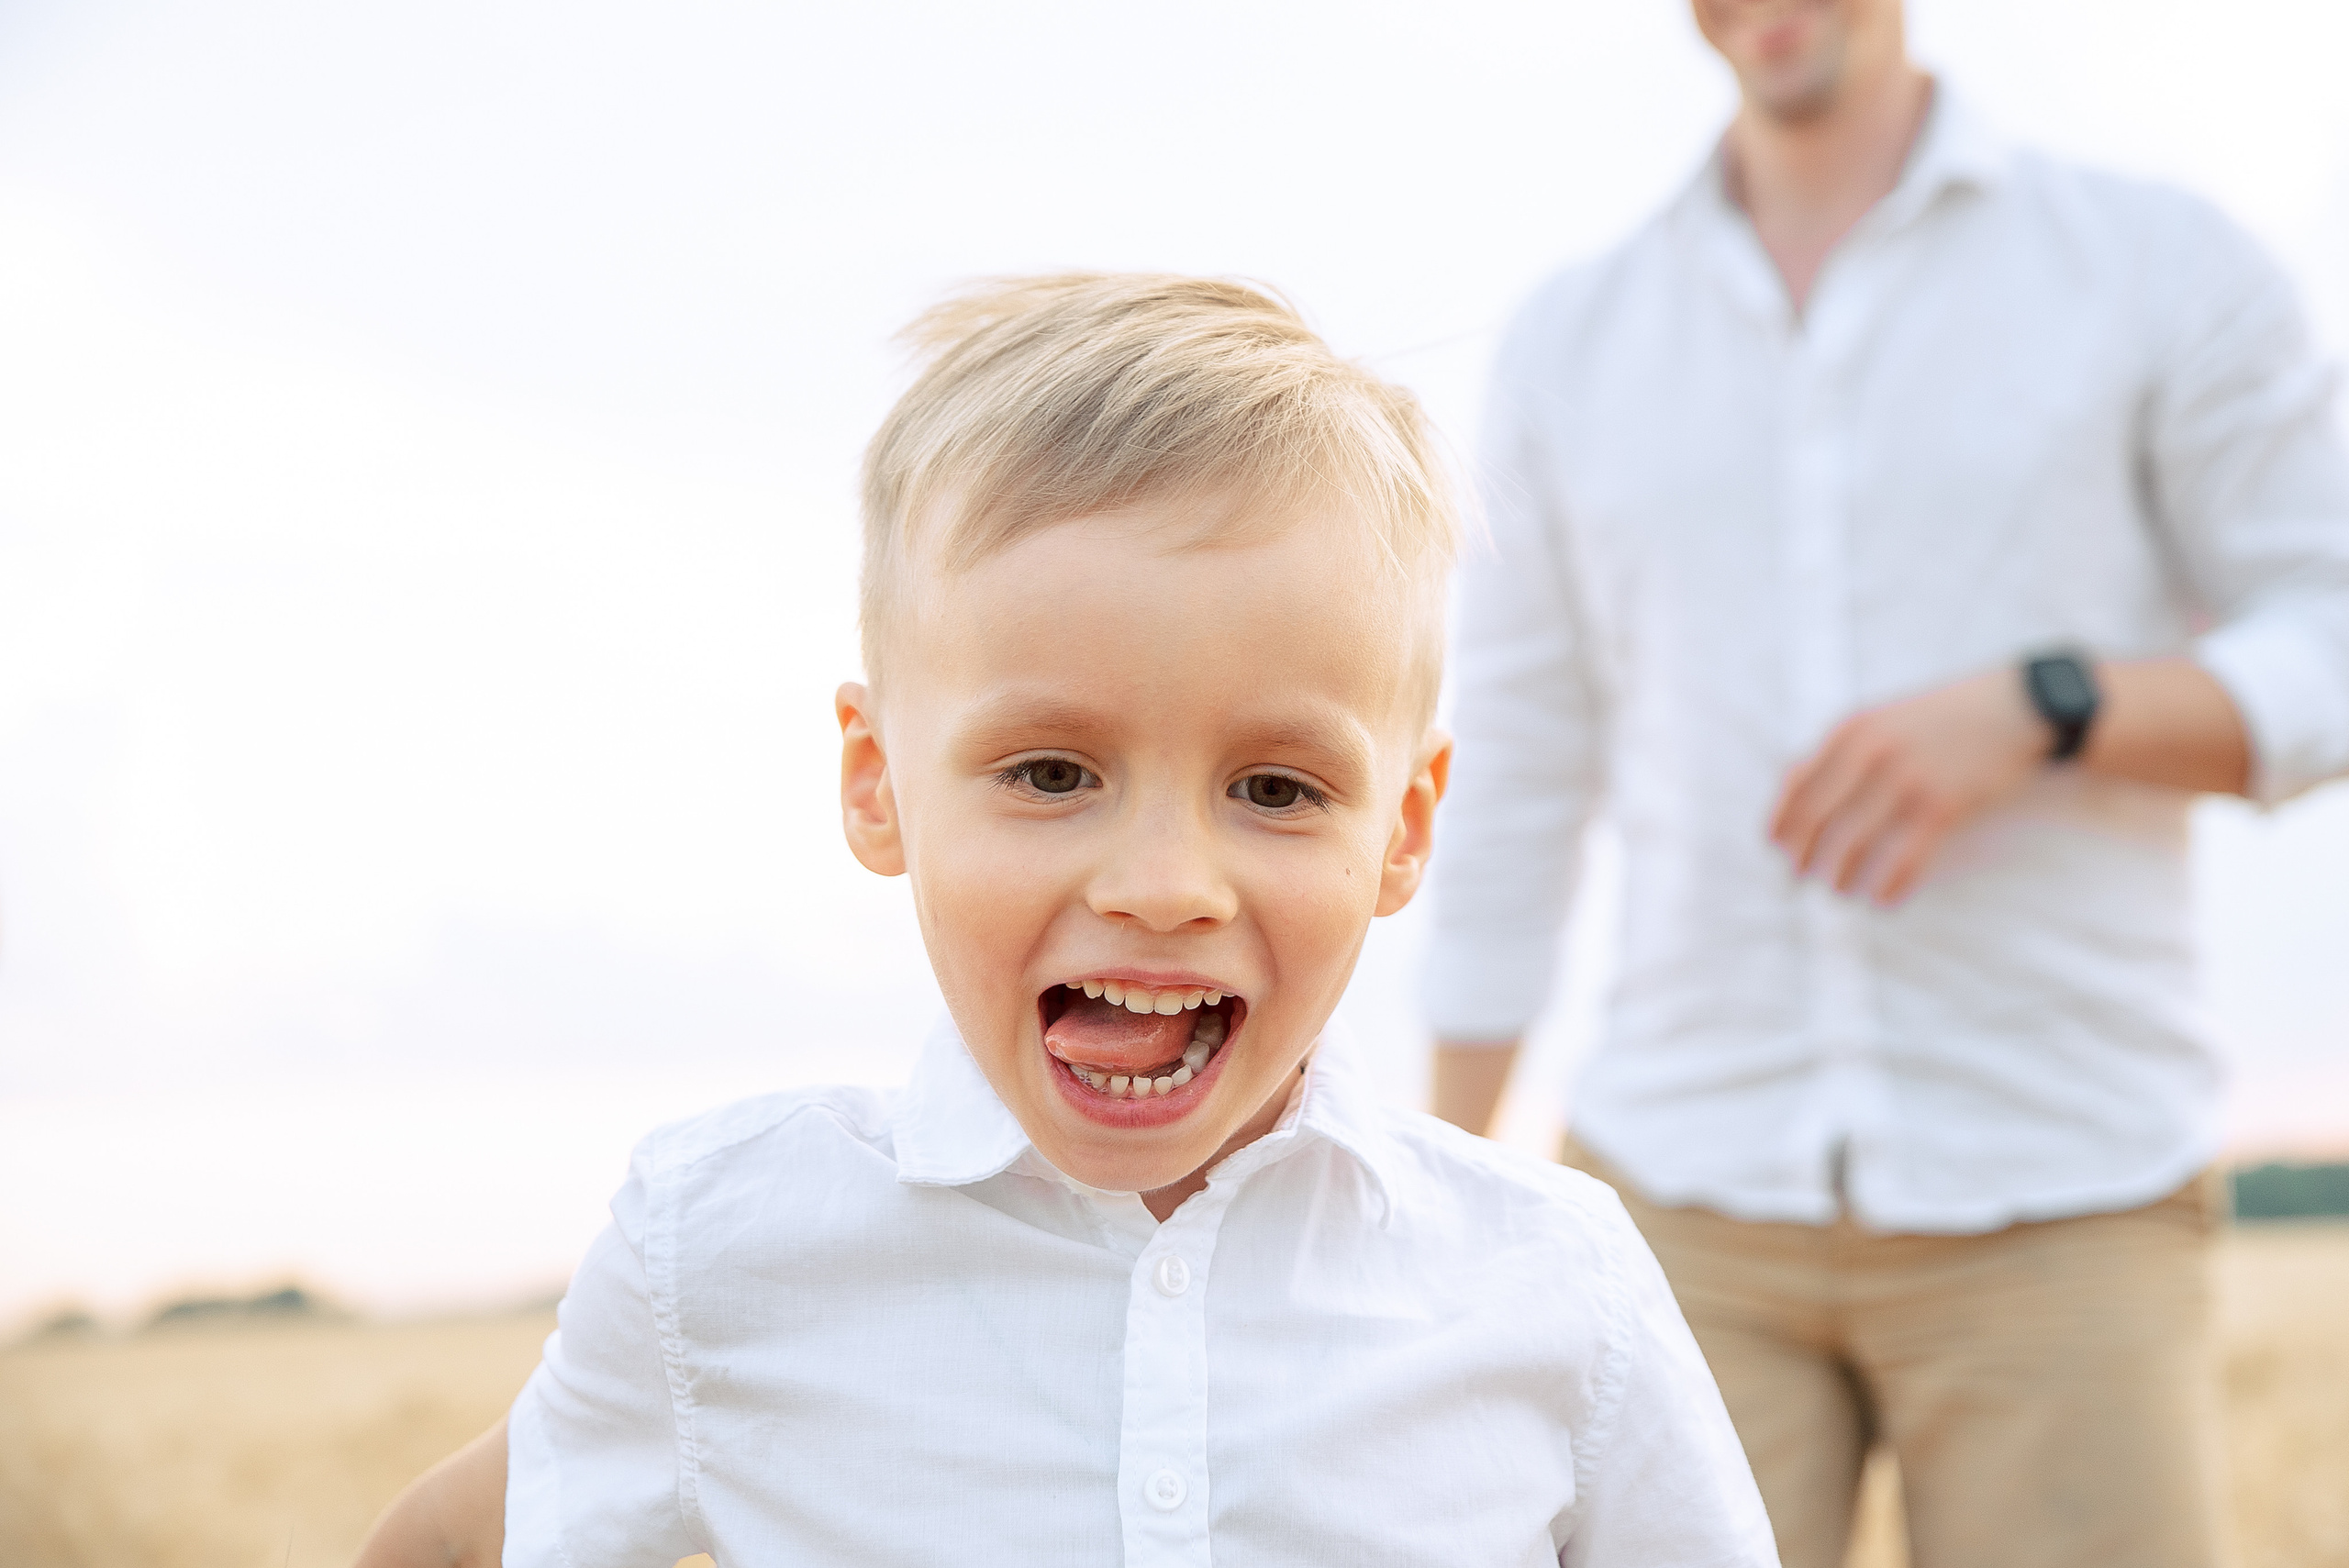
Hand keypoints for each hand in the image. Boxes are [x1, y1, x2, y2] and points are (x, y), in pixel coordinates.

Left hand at [1769, 668, 2048, 904]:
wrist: (2018, 706)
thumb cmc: (1948, 716)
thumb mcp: (1887, 718)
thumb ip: (1846, 750)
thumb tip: (1799, 791)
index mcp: (1851, 730)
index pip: (1797, 785)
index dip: (1782, 822)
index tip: (1776, 847)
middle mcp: (1870, 753)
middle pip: (1817, 818)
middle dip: (1803, 854)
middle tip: (1799, 878)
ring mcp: (1905, 780)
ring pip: (1854, 842)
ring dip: (1841, 874)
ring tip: (1839, 889)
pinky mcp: (1941, 805)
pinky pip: (1903, 857)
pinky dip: (1889, 883)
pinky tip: (1882, 899)